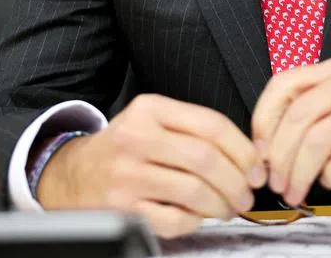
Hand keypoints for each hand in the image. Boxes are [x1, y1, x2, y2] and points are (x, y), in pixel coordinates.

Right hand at [36, 94, 266, 237]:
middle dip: (237, 181)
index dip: (244, 150)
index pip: (212, 125)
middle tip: (247, 194)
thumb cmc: (127, 148)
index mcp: (150, 109)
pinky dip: (195, 221)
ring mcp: (126, 175)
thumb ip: (198, 131)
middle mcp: (136, 137)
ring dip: (222, 204)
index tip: (257, 167)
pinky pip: (174, 219)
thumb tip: (254, 155)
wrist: (72, 174)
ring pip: (194, 191)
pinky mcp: (121, 208)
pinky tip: (197, 216)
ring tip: (229, 207)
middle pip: (206, 159)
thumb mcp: (154, 122)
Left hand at [251, 55, 330, 206]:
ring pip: (318, 139)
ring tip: (297, 190)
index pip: (284, 84)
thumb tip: (268, 148)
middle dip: (280, 157)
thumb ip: (314, 117)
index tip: (260, 152)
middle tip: (277, 183)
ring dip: (300, 173)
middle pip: (298, 116)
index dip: (263, 120)